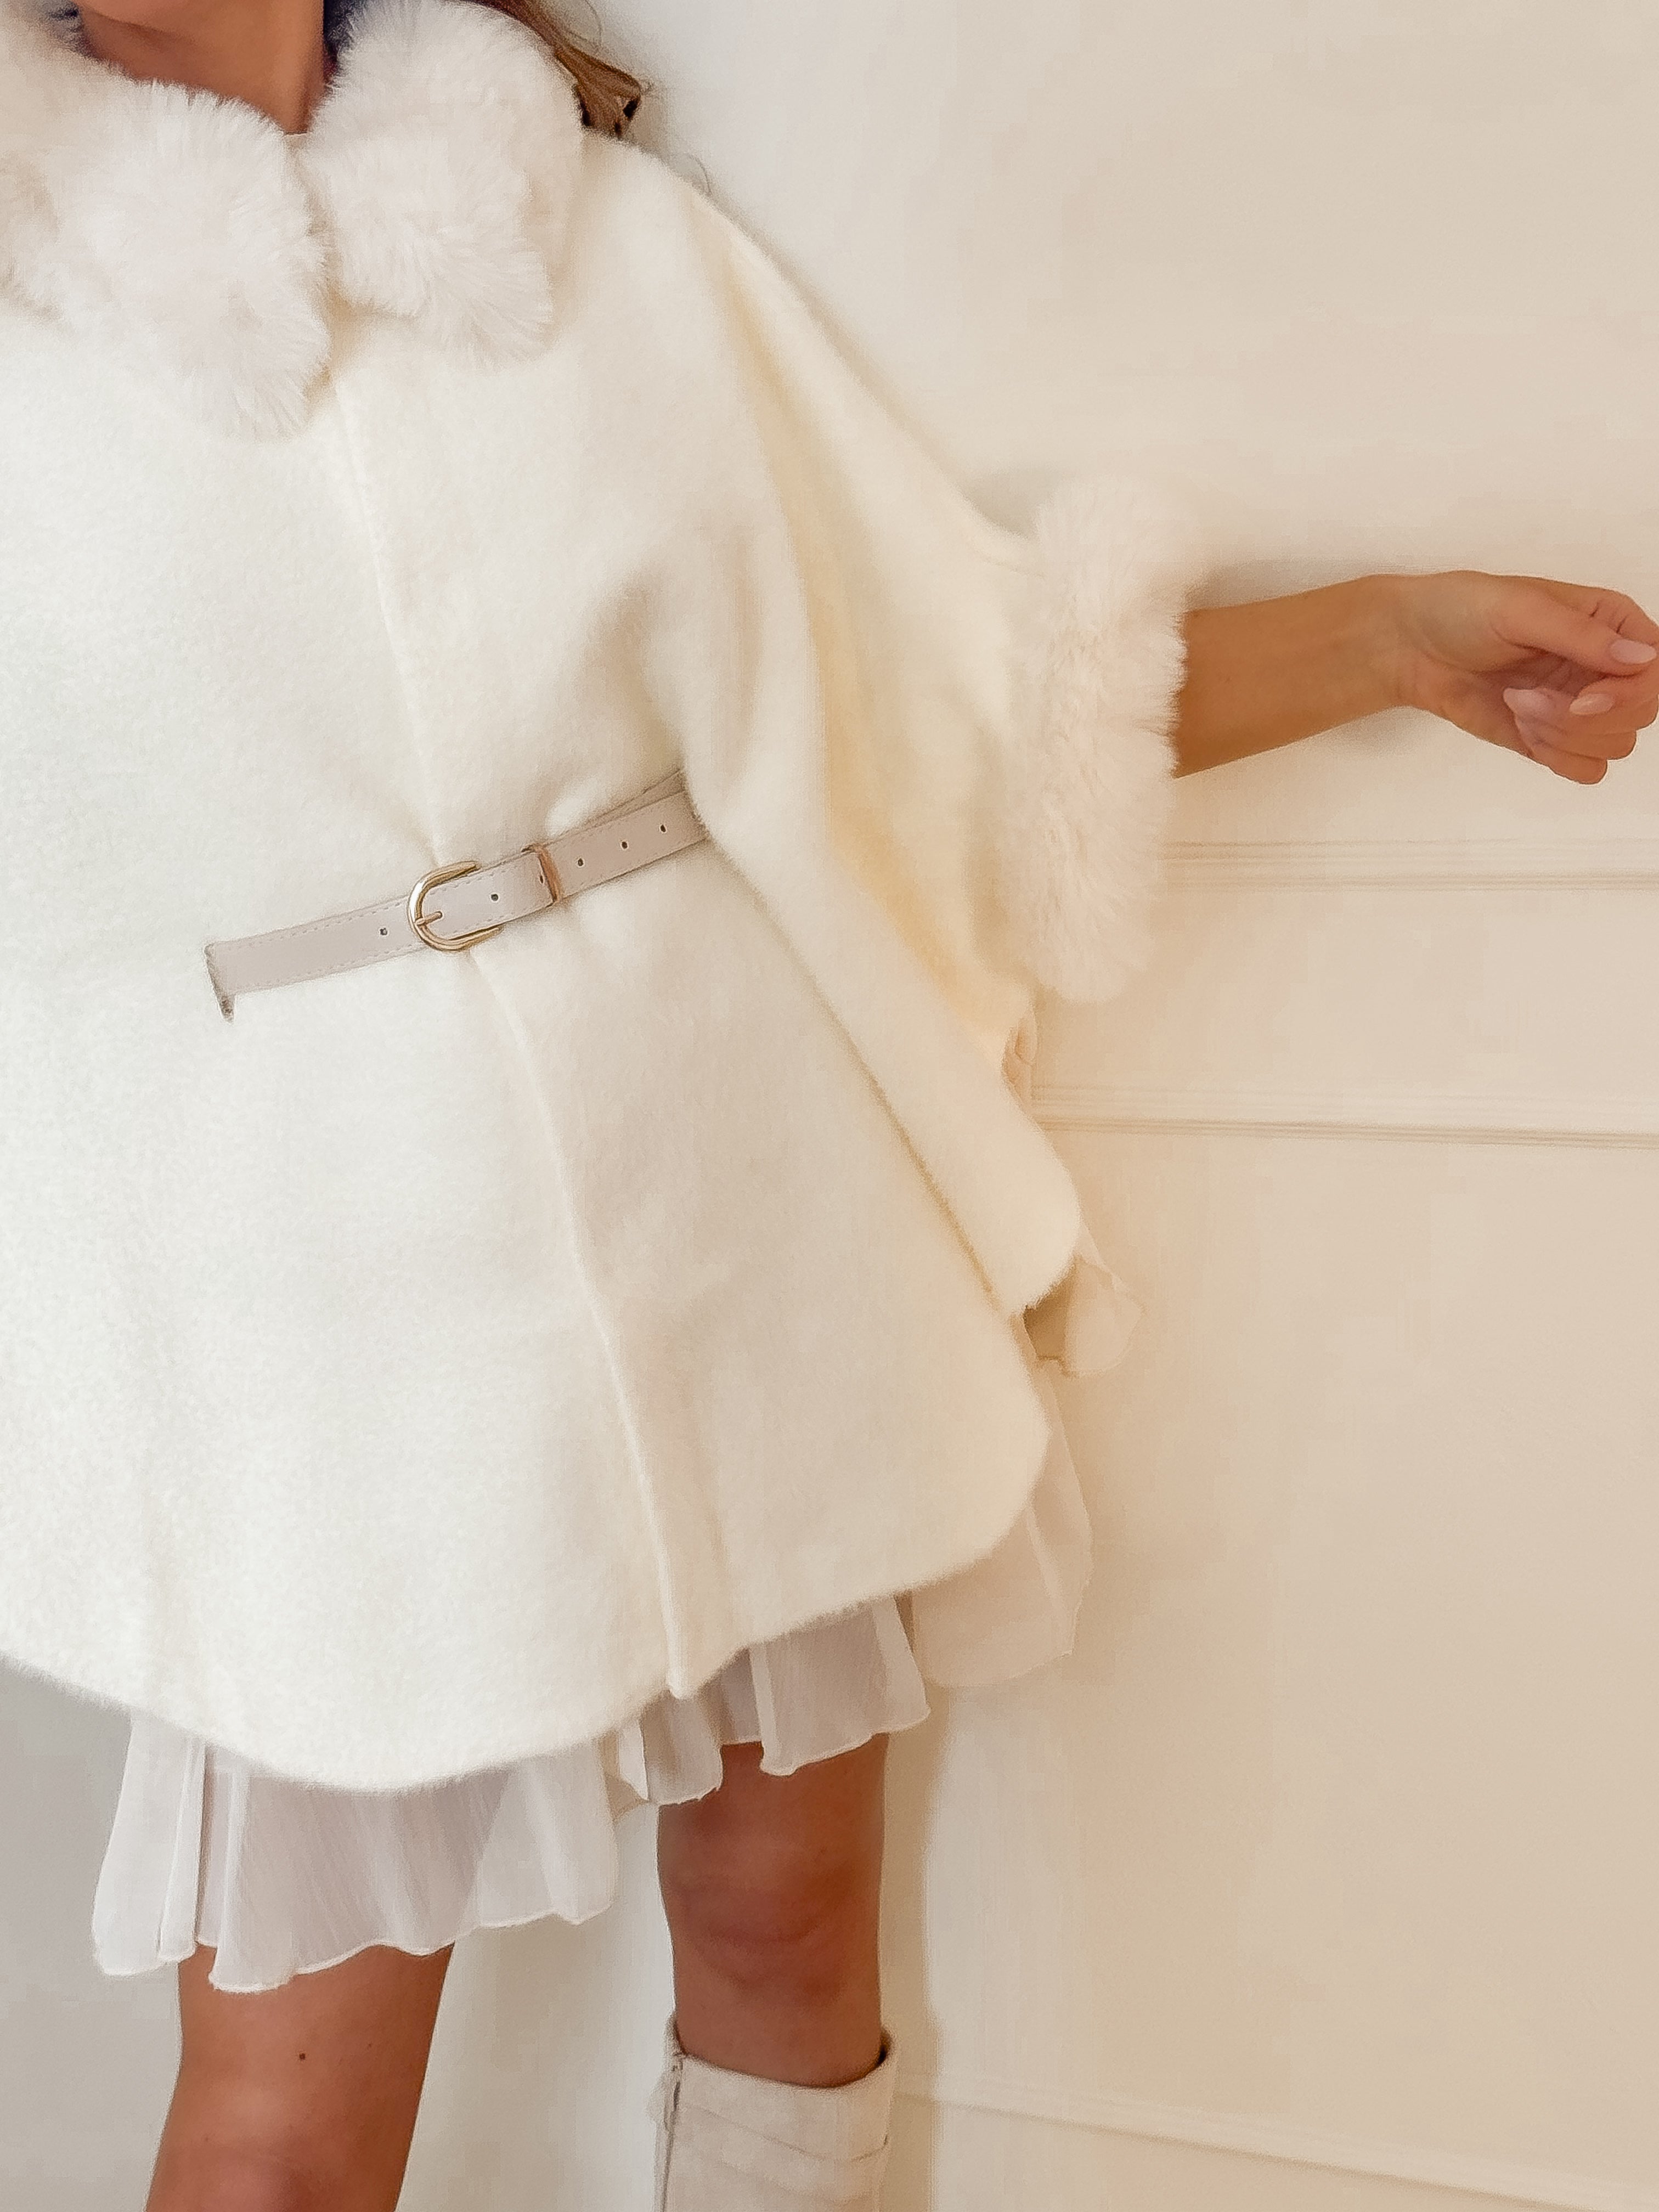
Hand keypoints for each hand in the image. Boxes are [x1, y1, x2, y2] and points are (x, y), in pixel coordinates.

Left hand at [1390, 570, 1657, 784]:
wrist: (1412, 647)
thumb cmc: (1462, 611)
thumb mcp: (1521, 607)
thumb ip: (1582, 635)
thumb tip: (1641, 657)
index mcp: (1610, 624)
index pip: (1655, 671)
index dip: (1628, 694)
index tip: (1581, 698)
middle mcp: (1604, 666)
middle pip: (1640, 715)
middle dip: (1584, 719)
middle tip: (1530, 698)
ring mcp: (1581, 705)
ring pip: (1613, 746)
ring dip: (1562, 736)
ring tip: (1518, 704)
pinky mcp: (1552, 738)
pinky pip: (1585, 769)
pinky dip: (1556, 758)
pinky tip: (1521, 728)